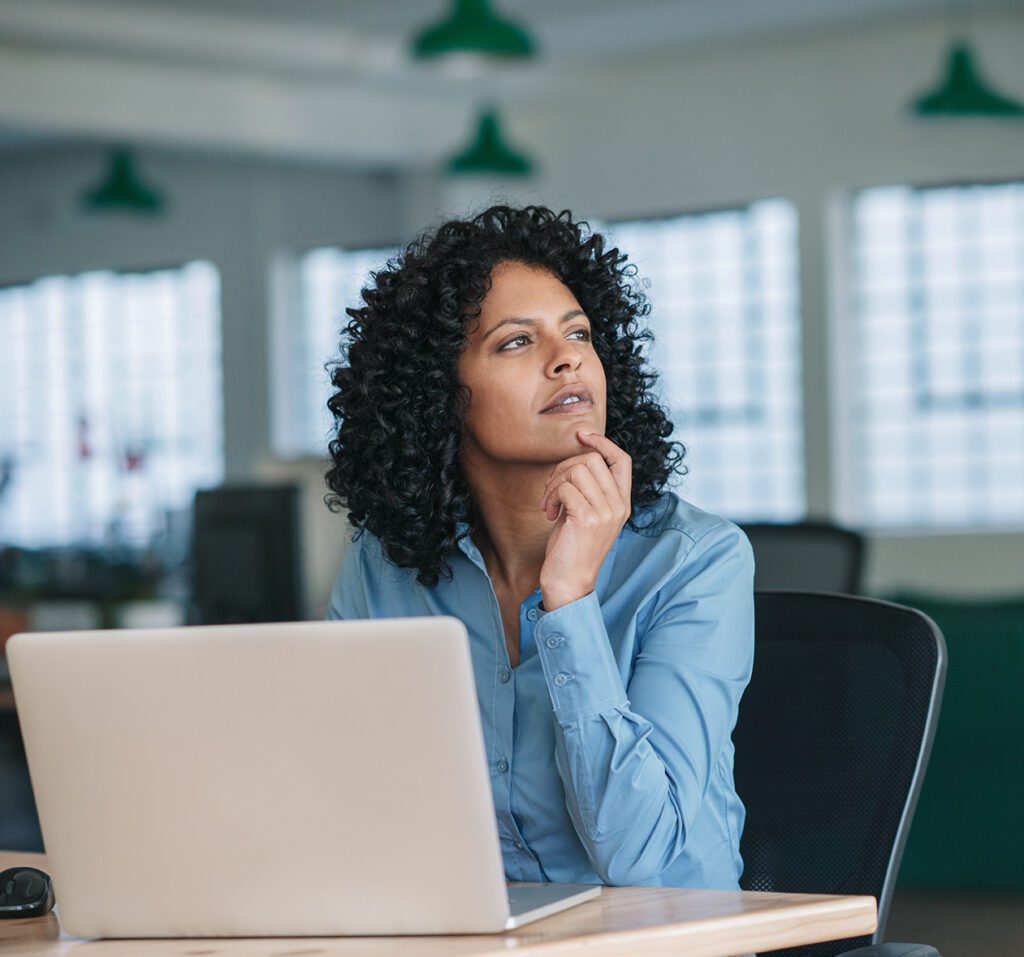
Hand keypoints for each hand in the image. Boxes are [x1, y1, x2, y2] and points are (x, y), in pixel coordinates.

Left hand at [538, 431, 631, 609]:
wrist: (570, 582)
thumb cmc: (572, 547)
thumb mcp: (586, 513)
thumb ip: (588, 488)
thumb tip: (576, 457)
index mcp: (622, 502)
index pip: (622, 459)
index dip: (602, 442)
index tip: (581, 434)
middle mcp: (619, 505)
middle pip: (593, 459)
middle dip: (564, 467)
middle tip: (551, 489)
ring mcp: (606, 512)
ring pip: (577, 469)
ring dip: (554, 482)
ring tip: (549, 503)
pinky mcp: (588, 519)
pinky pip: (566, 487)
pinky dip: (551, 497)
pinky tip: (549, 514)